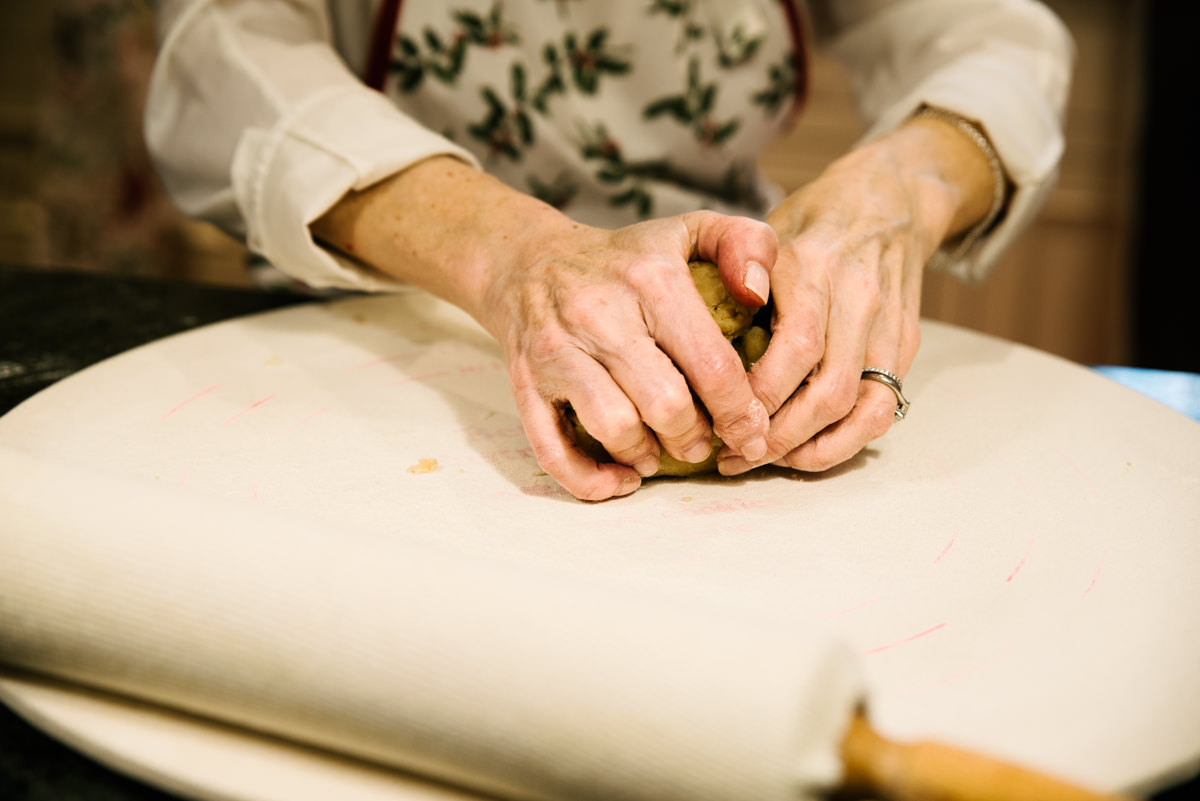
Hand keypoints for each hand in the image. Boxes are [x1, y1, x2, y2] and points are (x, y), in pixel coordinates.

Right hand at [313, 157, 775, 499]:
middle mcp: (600, 313)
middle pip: (666, 404)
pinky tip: (618, 479)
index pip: (711, 363)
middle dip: (695, 438)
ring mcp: (557, 351)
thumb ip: (748, 244)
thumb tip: (758, 295)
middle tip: (703, 444)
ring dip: (646, 455)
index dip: (740, 411)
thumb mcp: (691, 230)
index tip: (751, 431)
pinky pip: (553, 449)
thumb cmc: (624, 259)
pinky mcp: (525, 383)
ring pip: (613, 427)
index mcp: (650, 278)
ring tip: (659, 455)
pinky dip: (590, 479)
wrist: (528, 261)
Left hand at [717, 116, 998, 474]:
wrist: (889, 196)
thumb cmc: (810, 221)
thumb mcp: (763, 233)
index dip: (758, 396)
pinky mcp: (905, 344)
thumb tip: (695, 345)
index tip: (718, 421)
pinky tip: (808, 452)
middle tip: (734, 454)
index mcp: (814, 267)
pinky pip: (883, 408)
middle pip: (828, 391)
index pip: (794, 348)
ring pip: (861, 408)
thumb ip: (733, 279)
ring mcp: (888, 324)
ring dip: (812, 447)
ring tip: (766, 458)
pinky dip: (846, 441)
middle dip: (778, 435)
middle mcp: (858, 298)